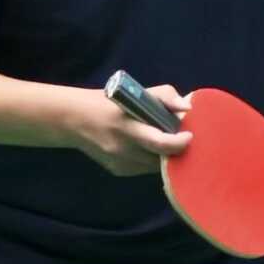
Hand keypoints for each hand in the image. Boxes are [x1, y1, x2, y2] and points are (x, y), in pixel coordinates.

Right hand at [76, 79, 190, 179]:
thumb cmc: (110, 101)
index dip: (178, 142)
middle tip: (180, 138)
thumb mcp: (136, 91)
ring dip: (162, 156)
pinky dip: (149, 159)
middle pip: (161, 159)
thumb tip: (187, 108)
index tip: (189, 135)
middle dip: (175, 150)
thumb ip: (164, 96)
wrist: (75, 119)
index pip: (159, 142)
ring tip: (160, 139)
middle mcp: (123, 149)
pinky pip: (144, 169)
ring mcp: (120, 164)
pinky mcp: (118, 171)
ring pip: (155, 166)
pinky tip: (143, 147)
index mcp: (127, 126)